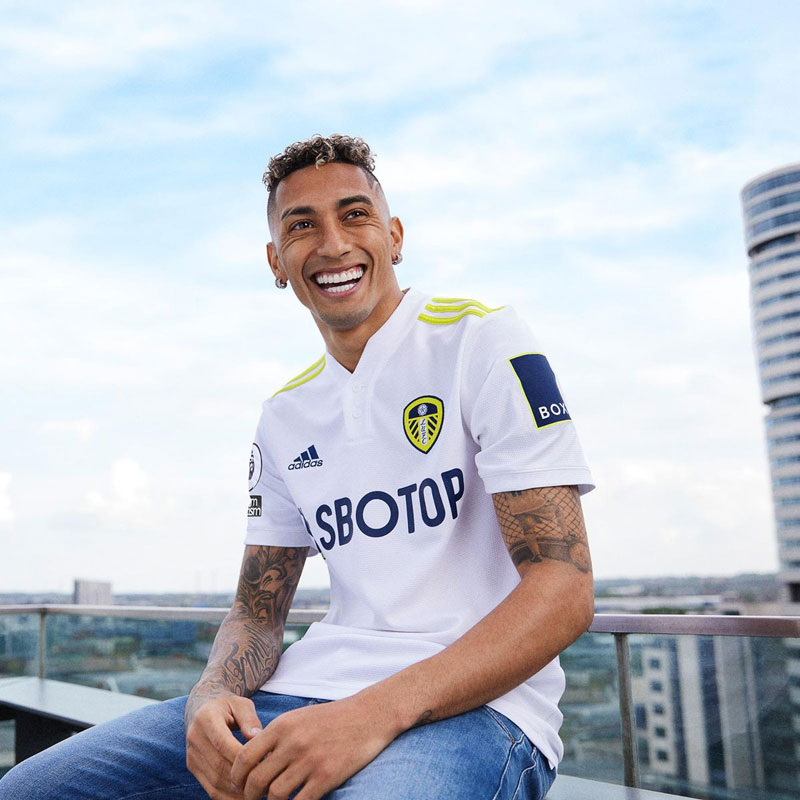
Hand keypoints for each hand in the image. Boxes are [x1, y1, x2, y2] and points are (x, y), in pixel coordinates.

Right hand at [185, 690, 263, 799]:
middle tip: (265, 785)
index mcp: (206, 718)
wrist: (202, 707)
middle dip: (243, 779)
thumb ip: (249, 719)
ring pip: (214, 782)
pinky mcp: (192, 767)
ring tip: (257, 794)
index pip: (223, 744)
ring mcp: (192, 755)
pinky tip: (244, 798)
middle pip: (219, 766)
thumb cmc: (228, 705)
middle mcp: (195, 738)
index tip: (264, 764)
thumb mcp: (241, 703)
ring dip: (236, 793)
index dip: (242, 758)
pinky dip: (228, 797)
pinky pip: (210, 788)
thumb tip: (257, 737)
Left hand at [230, 694, 399, 799]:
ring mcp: (310, 760)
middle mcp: (293, 743)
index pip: (245, 756)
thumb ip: (276, 735)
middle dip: (251, 794)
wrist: (368, 715)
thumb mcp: (299, 717)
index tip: (237, 784)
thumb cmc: (332, 717)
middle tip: (253, 798)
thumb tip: (251, 757)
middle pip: (257, 780)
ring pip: (275, 794)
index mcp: (283, 726)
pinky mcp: (326, 776)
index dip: (237, 775)